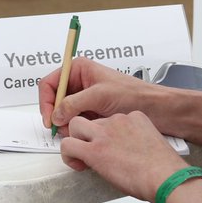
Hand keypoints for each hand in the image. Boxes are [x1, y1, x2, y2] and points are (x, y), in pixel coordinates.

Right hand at [38, 57, 159, 135]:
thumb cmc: (134, 94)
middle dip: (57, 115)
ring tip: (78, 130)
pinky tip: (85, 133)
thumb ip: (74, 103)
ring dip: (67, 124)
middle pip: (54, 100)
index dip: (46, 101)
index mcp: (79, 69)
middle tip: (63, 128)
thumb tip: (56, 114)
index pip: (50, 83)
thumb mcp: (100, 95)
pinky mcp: (91, 112)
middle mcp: (80, 82)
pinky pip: (74, 121)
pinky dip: (76, 128)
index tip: (49, 118)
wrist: (155, 109)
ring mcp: (85, 98)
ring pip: (63, 113)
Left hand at [58, 111, 188, 201]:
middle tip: (92, 151)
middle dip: (88, 135)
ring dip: (75, 140)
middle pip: (92, 120)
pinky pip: (68, 145)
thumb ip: (137, 142)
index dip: (107, 135)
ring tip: (81, 156)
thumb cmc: (164, 168)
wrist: (165, 177)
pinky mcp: (94, 150)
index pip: (111, 119)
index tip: (111, 148)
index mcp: (134, 117)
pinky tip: (77, 164)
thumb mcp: (152, 144)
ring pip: (75, 125)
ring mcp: (104, 133)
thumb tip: (126, 153)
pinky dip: (67, 155)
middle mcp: (117, 120)